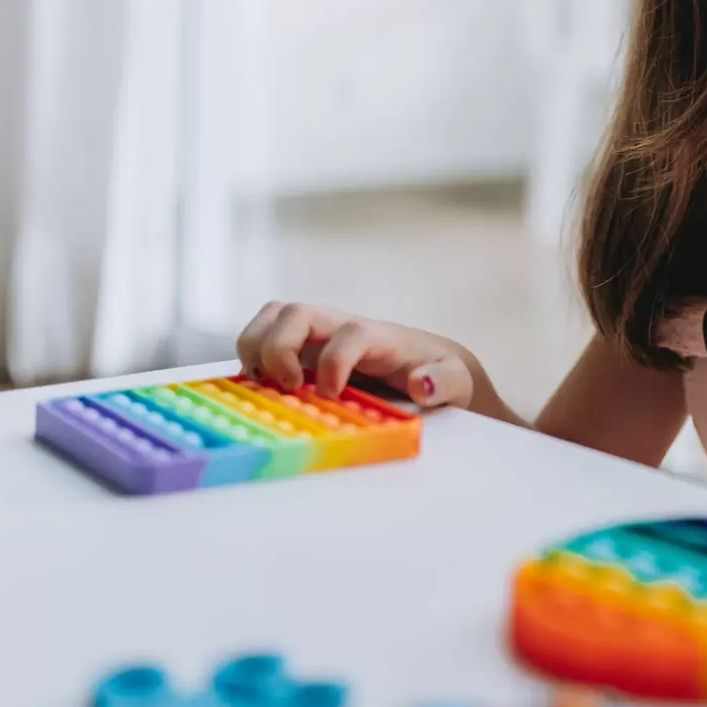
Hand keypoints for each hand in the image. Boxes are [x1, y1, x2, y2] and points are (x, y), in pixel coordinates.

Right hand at [236, 302, 475, 408]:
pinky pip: (266, 337)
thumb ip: (444, 381)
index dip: (334, 361)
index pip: (351, 333)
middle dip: (278, 347)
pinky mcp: (305, 350)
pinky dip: (251, 357)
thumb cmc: (439, 373)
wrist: (432, 367)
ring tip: (262, 384)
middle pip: (297, 311)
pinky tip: (258, 389)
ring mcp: (321, 336)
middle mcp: (343, 328)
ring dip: (255, 346)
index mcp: (381, 337)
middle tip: (285, 387)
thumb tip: (421, 384)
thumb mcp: (455, 380)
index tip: (331, 394)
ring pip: (274, 316)